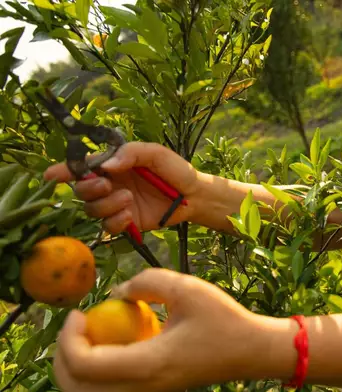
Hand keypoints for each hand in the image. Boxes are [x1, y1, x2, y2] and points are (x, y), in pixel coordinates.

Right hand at [44, 142, 199, 234]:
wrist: (194, 195)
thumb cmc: (175, 169)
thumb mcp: (156, 153)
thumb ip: (131, 153)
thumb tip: (106, 164)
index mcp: (113, 165)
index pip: (82, 167)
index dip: (64, 171)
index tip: (52, 176)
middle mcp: (110, 184)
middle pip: (81, 190)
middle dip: (89, 188)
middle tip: (108, 185)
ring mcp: (116, 204)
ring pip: (92, 209)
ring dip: (106, 205)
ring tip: (129, 198)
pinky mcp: (126, 222)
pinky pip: (108, 226)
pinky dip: (115, 221)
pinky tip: (129, 215)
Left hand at [52, 268, 271, 391]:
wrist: (250, 351)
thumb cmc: (223, 319)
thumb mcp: (187, 288)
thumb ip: (147, 282)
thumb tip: (116, 293)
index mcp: (149, 364)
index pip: (86, 364)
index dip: (69, 338)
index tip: (80, 312)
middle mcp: (143, 388)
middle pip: (76, 388)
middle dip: (61, 355)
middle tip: (74, 325)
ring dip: (75, 366)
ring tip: (87, 335)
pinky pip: (107, 390)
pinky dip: (94, 372)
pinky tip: (109, 345)